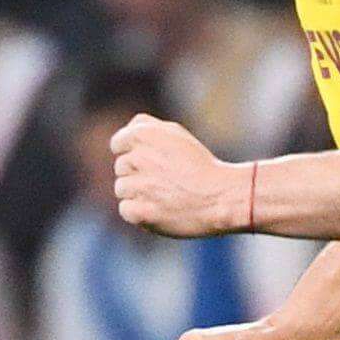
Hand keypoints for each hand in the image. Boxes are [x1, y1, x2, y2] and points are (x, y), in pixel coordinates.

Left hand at [109, 110, 247, 237]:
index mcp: (143, 135)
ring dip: (137, 193)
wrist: (221, 197)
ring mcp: (139, 187)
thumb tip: (126, 132)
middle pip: (120, 168)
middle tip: (164, 179)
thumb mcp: (175, 134)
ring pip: (121, 189)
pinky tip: (158, 208)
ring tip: (163, 194)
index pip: (118, 144)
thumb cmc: (200, 165)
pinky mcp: (141, 212)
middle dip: (138, 173)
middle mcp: (138, 158)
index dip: (133, 153)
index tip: (149, 162)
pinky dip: (138, 212)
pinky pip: (125, 209)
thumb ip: (146, 127)